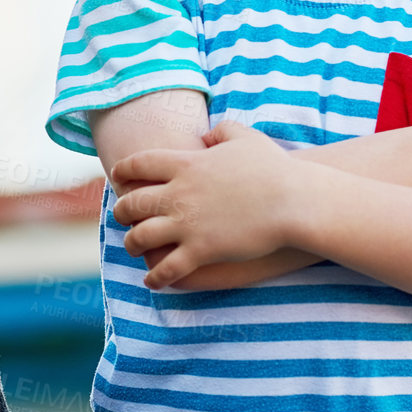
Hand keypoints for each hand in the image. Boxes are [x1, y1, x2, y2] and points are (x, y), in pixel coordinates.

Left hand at [109, 120, 303, 288]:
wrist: (294, 201)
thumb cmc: (274, 168)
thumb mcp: (245, 137)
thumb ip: (221, 131)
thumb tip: (206, 136)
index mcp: (185, 164)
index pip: (138, 164)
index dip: (122, 171)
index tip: (117, 178)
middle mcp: (178, 194)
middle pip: (132, 203)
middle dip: (122, 211)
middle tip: (122, 215)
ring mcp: (187, 224)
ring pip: (140, 238)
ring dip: (132, 244)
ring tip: (135, 248)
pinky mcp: (201, 251)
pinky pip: (167, 269)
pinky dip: (155, 277)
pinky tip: (153, 280)